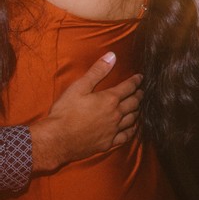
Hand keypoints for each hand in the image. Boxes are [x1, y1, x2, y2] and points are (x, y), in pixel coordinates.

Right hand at [31, 53, 143, 172]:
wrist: (56, 139)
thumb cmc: (65, 112)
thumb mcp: (79, 87)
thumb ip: (97, 71)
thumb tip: (112, 56)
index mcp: (110, 99)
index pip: (129, 87)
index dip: (136, 81)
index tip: (140, 78)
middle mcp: (116, 114)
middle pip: (133, 103)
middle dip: (139, 95)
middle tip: (141, 92)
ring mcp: (113, 130)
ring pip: (132, 119)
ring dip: (137, 111)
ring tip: (138, 107)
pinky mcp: (108, 143)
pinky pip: (126, 136)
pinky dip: (132, 130)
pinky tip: (133, 128)